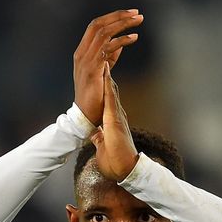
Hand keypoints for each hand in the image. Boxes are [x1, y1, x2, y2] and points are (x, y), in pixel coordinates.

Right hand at [74, 9, 143, 125]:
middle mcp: (81, 54)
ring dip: (122, 24)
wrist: (86, 115)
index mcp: (82, 52)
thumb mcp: (102, 71)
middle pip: (98, 25)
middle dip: (118, 16)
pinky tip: (133, 38)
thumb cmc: (95, 95)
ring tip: (138, 21)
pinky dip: (121, 41)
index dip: (112, 17)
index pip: (95, 26)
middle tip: (137, 13)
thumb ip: (109, 56)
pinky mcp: (93, 70)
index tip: (130, 13)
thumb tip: (121, 43)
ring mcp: (86, 61)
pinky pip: (107, 48)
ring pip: (103, 33)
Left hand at [90, 62, 137, 181]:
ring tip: (107, 53)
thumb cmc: (115, 160)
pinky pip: (111, 97)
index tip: (101, 68)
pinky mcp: (115, 119)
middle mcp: (116, 114)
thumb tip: (96, 135)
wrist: (125, 168)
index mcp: (113, 119)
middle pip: (112, 88)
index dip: (105, 81)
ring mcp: (117, 115)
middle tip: (108, 52)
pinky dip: (108, 83)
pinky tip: (105, 70)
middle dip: (108, 71)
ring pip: (112, 88)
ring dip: (108, 71)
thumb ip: (101, 137)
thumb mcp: (105, 144)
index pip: (108, 96)